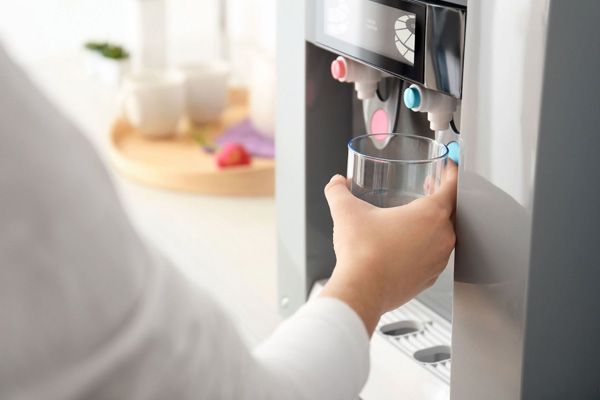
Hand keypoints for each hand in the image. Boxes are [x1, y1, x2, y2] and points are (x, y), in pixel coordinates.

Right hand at [320, 162, 457, 334]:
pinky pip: (434, 258)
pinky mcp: (429, 278)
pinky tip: (406, 247)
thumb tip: (336, 183)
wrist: (361, 290)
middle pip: (451, 211)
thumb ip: (338, 191)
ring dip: (433, 225)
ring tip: (414, 219)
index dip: (451, 173)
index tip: (448, 167)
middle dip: (441, 198)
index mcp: (430, 214)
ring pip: (443, 236)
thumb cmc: (361, 253)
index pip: (453, 187)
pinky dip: (424, 249)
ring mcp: (438, 260)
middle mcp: (441, 237)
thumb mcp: (346, 211)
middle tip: (429, 189)